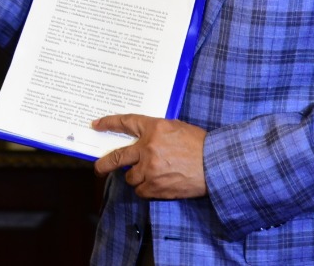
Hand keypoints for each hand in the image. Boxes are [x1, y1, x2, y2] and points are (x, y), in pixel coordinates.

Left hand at [91, 114, 207, 199]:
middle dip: (104, 163)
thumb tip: (141, 139)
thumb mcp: (175, 128)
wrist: (217, 164)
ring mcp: (150, 169)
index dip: (108, 123)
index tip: (96, 125)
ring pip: (130, 177)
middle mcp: (148, 148)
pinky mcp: (156, 187)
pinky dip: (146, 188)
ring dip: (136, 176)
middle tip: (98, 167)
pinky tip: (157, 184)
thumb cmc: (199, 144)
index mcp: (153, 128)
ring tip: (149, 175)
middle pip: (117, 157)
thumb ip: (155, 132)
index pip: (125, 123)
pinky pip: (141, 190)